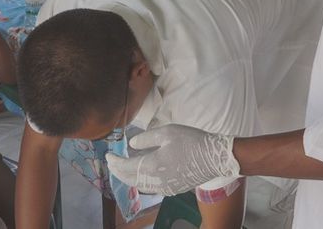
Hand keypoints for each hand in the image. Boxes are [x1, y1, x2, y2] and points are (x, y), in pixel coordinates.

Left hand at [105, 124, 239, 195]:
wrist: (215, 158)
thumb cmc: (191, 141)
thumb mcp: (167, 133)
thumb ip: (146, 139)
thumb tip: (131, 145)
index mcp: (152, 166)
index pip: (125, 167)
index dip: (114, 162)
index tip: (107, 155)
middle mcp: (155, 181)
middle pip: (130, 179)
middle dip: (118, 172)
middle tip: (112, 163)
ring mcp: (165, 188)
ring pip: (140, 186)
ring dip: (129, 178)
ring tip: (123, 169)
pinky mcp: (173, 189)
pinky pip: (151, 188)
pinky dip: (141, 181)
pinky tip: (141, 173)